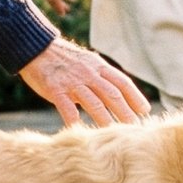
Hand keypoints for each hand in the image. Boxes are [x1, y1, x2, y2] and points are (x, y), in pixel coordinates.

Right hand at [19, 39, 149, 125]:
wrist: (37, 48)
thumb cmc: (65, 60)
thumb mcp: (89, 62)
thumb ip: (103, 77)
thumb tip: (121, 93)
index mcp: (99, 66)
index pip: (123, 82)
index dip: (136, 97)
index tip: (145, 111)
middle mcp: (89, 73)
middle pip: (112, 94)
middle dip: (126, 112)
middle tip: (136, 129)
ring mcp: (73, 81)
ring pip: (94, 102)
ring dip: (106, 120)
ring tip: (115, 134)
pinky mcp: (55, 89)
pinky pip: (67, 107)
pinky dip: (74, 119)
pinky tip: (79, 130)